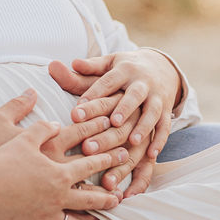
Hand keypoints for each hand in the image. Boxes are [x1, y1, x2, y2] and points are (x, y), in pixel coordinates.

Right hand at [0, 121, 128, 219]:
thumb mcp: (22, 134)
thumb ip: (42, 126)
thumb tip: (55, 121)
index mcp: (58, 171)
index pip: (90, 164)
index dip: (108, 159)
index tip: (122, 157)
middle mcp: (56, 195)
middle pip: (89, 198)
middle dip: (107, 199)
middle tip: (120, 199)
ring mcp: (44, 214)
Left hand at [49, 49, 181, 196]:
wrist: (160, 67)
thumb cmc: (124, 70)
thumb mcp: (106, 65)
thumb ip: (83, 70)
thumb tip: (53, 66)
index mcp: (124, 70)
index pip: (108, 81)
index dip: (93, 95)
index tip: (78, 111)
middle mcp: (143, 84)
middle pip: (133, 97)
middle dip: (123, 110)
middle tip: (112, 123)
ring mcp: (157, 98)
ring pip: (151, 113)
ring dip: (144, 128)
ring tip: (133, 142)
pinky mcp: (166, 112)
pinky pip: (165, 127)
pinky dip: (160, 141)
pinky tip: (151, 155)